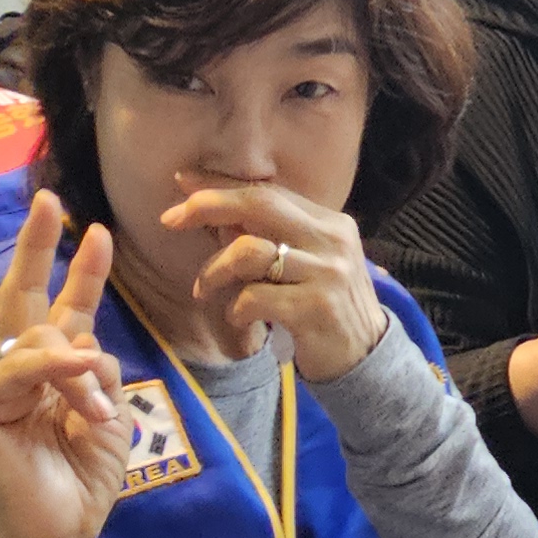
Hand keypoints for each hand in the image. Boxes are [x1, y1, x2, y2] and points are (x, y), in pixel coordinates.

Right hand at [0, 196, 131, 537]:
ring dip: (78, 370)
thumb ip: (97, 372)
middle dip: (37, 248)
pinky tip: (76, 378)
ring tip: (96, 412)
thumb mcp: (108, 417)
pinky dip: (52, 371)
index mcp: (50, 372)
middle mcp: (16, 374)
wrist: (58, 536)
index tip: (97, 229)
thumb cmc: (81, 481)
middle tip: (50, 202)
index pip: (57, 309)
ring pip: (38, 342)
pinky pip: (15, 373)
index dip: (76, 269)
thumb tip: (83, 342)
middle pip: (19, 298)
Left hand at [162, 181, 389, 380]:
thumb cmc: (323, 307)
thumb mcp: (306, 263)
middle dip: (208, 205)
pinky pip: (253, 298)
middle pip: (260, 205)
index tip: (181, 180)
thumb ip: (269, 237)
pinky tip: (241, 321)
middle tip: (171, 219)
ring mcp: (326, 273)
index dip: (221, 185)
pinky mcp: (315, 308)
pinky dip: (235, 310)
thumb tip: (211, 212)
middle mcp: (332, 241)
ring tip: (204, 291)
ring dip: (213, 272)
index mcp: (330, 223)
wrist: (366, 357)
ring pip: (248, 253)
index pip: (269, 192)